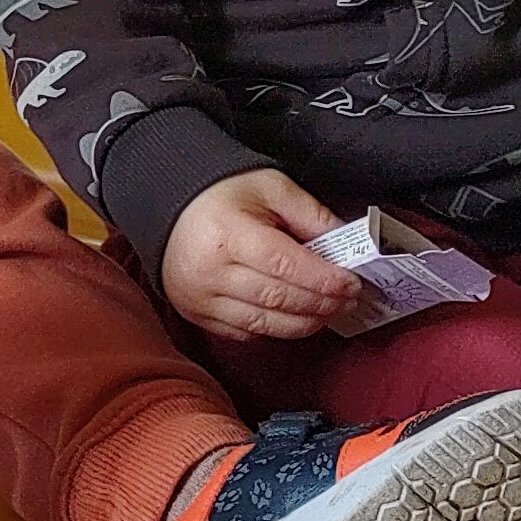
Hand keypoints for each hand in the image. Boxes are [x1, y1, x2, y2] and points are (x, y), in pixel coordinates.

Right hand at [162, 171, 362, 340]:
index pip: (286, 266)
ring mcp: (199, 298)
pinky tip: (294, 318)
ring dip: (304, 323)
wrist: (170, 207)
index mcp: (226, 233)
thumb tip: (347, 242)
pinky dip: (274, 329)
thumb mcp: (270, 186)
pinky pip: (244, 333)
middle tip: (349, 300)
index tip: (351, 283)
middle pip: (278, 299)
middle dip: (321, 304)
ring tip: (329, 313)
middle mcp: (209, 271)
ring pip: (264, 324)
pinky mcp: (196, 315)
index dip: (323, 280)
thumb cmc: (220, 193)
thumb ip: (310, 214)